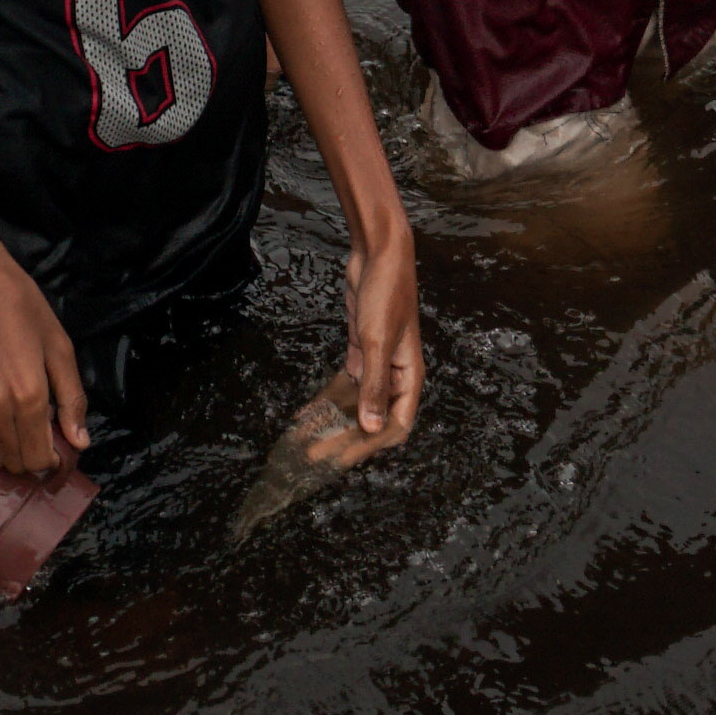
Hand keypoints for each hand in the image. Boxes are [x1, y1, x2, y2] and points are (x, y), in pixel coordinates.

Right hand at [0, 247, 87, 477]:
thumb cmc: (23, 309)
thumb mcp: (59, 347)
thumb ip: (71, 398)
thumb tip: (80, 442)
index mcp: (29, 396)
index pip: (40, 458)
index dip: (54, 459)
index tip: (59, 445)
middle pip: (17, 462)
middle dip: (33, 455)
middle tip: (40, 432)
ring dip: (8, 452)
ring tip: (17, 427)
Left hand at [318, 231, 422, 468]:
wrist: (378, 256)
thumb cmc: (387, 295)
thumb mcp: (378, 342)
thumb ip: (374, 386)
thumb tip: (372, 428)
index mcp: (409, 377)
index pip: (395, 425)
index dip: (370, 445)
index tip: (341, 459)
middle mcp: (395, 375)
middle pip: (372, 418)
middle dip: (345, 438)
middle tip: (315, 455)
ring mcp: (377, 363)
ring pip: (356, 403)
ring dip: (334, 421)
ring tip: (306, 440)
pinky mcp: (360, 351)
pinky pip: (345, 385)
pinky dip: (329, 399)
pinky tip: (309, 412)